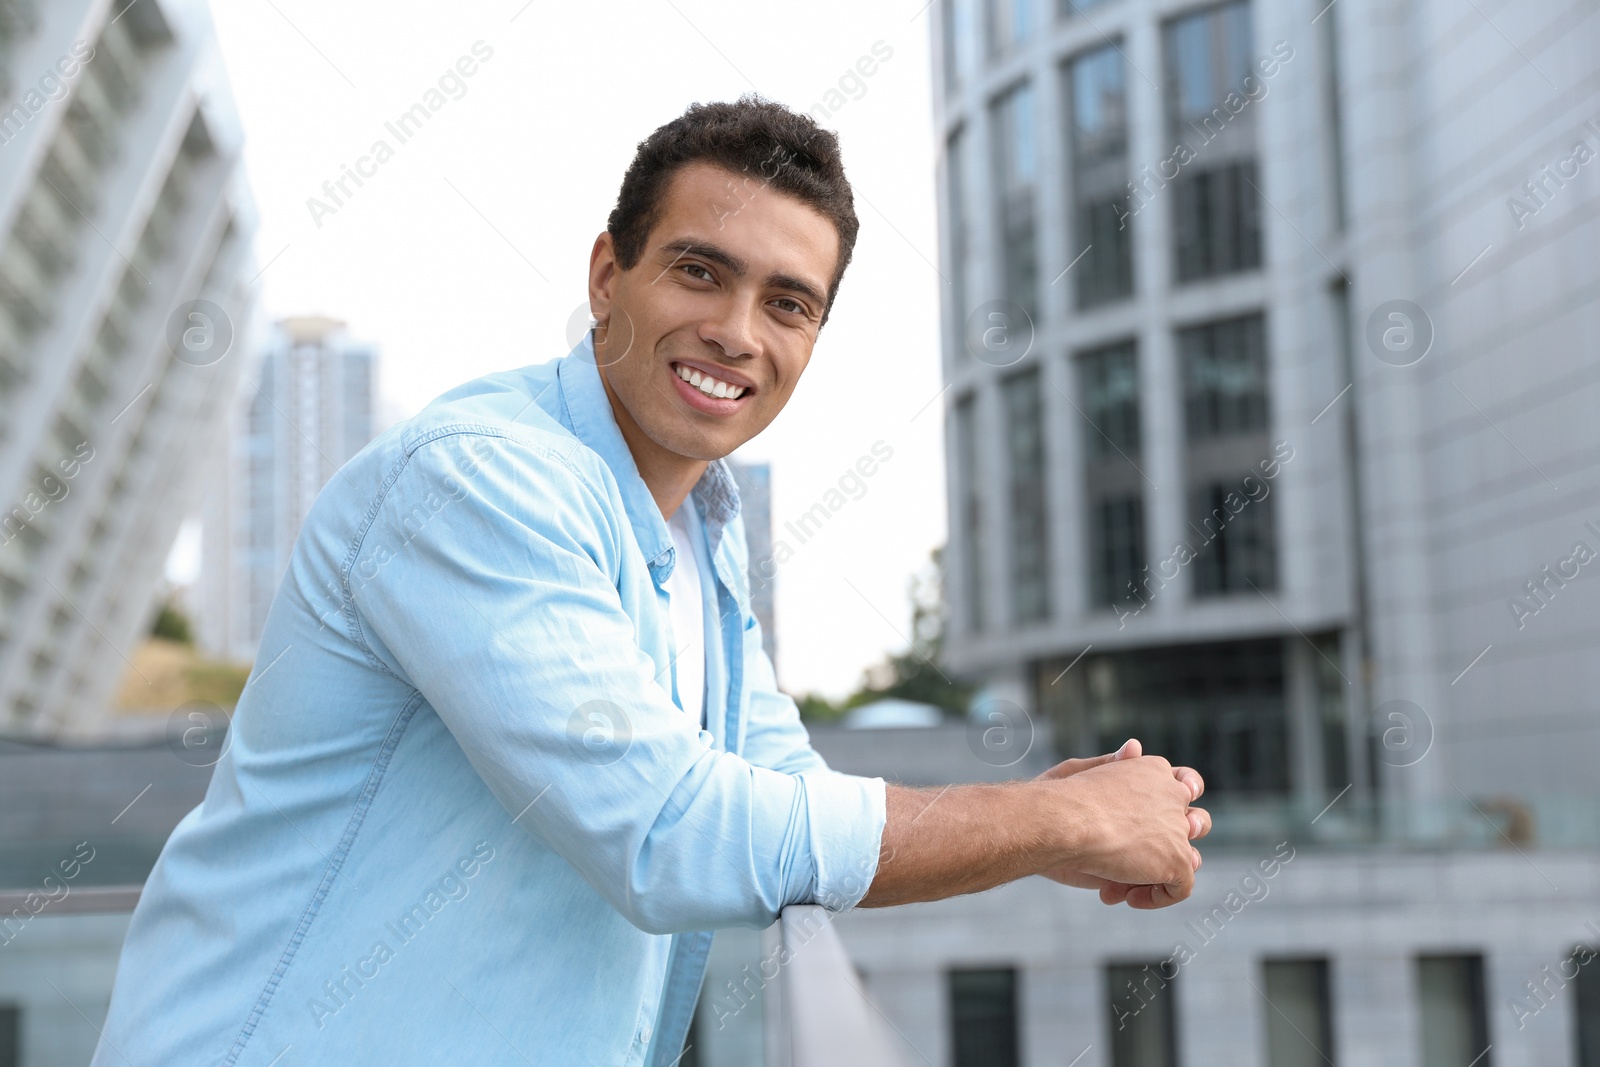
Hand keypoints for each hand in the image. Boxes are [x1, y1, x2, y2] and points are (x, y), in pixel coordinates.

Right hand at [1035, 739, 1209, 908]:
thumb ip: (1115, 765)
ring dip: (1161, 873)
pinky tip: (1123, 896)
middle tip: (1139, 858)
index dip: (1174, 805)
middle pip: (1198, 821)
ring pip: (1191, 858)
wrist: (1063, 821)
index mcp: (1153, 770)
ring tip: (1123, 883)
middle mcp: (1173, 796)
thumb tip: (1136, 746)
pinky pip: (1181, 887)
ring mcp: (1178, 829)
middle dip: (1177, 841)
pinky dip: (1156, 897)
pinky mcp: (1176, 860)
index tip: (1147, 825)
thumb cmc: (1063, 796)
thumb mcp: (1083, 770)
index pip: (1182, 786)